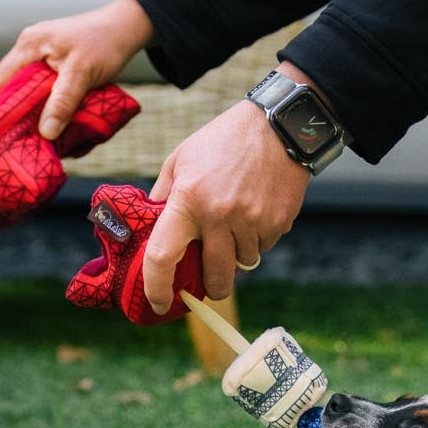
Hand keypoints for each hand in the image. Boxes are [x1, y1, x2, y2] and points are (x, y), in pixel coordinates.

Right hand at [0, 0, 153, 140]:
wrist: (126, 27)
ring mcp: (42, 54)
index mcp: (29, 45)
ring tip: (32, 135)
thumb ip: (63, 102)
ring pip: (29, 88)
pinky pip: (44, 86)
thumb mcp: (82, 74)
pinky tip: (52, 120)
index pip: (0, 79)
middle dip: (13, 112)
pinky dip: (46, 103)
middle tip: (13, 140)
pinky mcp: (56, 62)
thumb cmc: (104, 44)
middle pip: (12, 86)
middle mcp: (31, 48)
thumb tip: (45, 133)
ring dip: (32, 109)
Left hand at [143, 93, 310, 312]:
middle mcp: (219, 215)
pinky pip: (263, 249)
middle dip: (210, 287)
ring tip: (235, 225)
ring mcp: (252, 221)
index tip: (157, 303)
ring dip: (236, 256)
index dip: (156, 287)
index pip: (163, 256)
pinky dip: (256, 241)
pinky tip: (255, 214)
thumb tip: (149, 231)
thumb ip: (162, 197)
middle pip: (214, 278)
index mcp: (188, 199)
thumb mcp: (181, 159)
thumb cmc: (223, 140)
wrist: (278, 125)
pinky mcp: (278, 222)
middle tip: (207, 283)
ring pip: (242, 265)